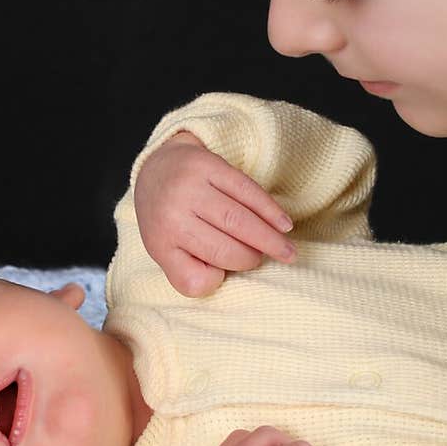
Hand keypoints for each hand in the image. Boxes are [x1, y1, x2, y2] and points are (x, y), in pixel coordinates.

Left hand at [134, 132, 295, 295]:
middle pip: (223, 249)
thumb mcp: (165, 247)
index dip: (215, 280)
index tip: (225, 273)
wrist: (157, 165)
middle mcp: (170, 215)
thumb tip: (223, 276)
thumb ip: (188, 268)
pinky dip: (269, 210)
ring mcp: (188, 188)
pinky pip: (246, 191)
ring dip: (270, 239)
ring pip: (238, 221)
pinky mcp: (207, 165)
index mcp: (159, 243)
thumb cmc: (168, 216)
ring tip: (288, 252)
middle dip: (252, 259)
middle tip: (267, 262)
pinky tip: (283, 224)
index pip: (193, 278)